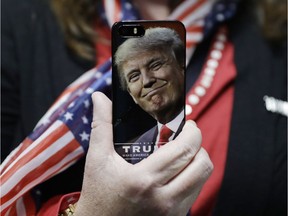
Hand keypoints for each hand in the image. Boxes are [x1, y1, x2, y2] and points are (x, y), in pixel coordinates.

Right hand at [75, 92, 212, 215]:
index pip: (184, 151)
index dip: (193, 133)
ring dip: (198, 161)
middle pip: (200, 165)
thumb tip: (99, 97)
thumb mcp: (97, 159)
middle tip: (188, 136)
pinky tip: (180, 171)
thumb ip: (101, 125)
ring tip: (185, 152)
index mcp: (143, 179)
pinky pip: (196, 193)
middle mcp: (162, 198)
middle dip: (199, 144)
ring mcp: (171, 211)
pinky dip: (194, 177)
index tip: (189, 124)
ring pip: (202, 179)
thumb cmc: (98, 194)